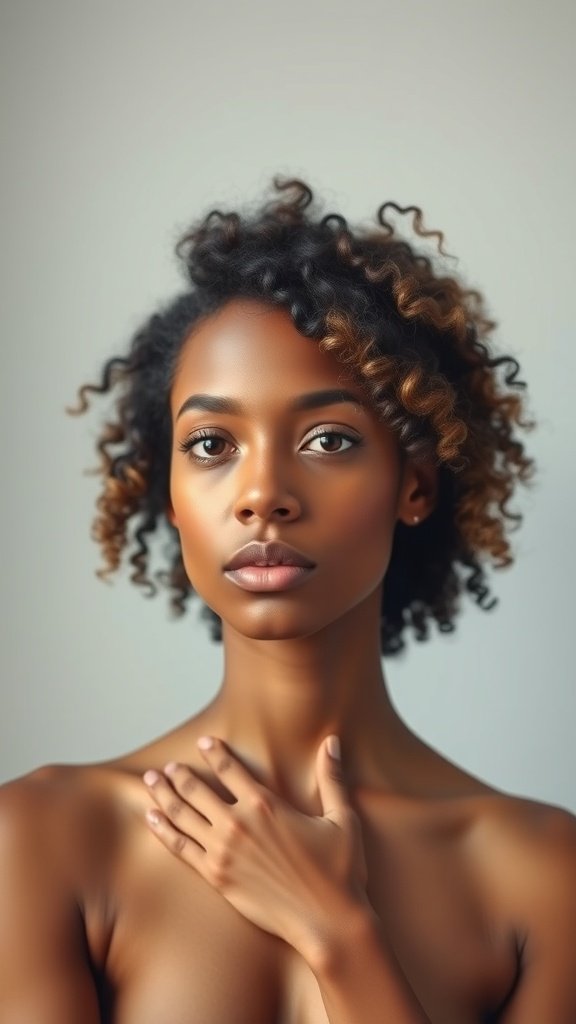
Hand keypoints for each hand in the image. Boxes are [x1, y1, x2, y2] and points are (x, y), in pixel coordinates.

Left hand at [143, 736, 368, 955]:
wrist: (329, 922)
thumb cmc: (340, 871)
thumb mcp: (342, 818)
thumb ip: (332, 778)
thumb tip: (332, 741)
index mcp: (266, 804)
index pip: (230, 769)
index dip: (214, 753)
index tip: (203, 743)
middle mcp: (239, 824)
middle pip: (198, 790)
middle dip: (179, 775)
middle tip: (166, 768)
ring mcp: (225, 852)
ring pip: (184, 815)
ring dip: (164, 796)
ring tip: (151, 782)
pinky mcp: (218, 877)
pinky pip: (182, 849)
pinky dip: (164, 831)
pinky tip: (152, 819)